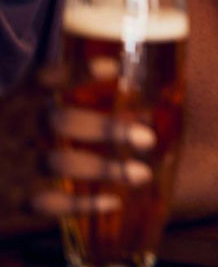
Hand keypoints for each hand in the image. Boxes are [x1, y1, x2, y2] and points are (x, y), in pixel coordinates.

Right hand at [0, 67, 155, 222]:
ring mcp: (11, 163)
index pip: (46, 77)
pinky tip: (114, 201)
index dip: (81, 71)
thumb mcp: (21, 110)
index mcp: (19, 100)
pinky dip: (83, 204)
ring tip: (143, 174)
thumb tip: (122, 76)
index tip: (118, 68)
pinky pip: (48, 202)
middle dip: (107, 129)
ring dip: (105, 169)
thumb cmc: (10, 138)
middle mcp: (15, 126)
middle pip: (62, 122)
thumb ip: (58, 94)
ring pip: (60, 163)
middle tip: (149, 139)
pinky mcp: (11, 197)